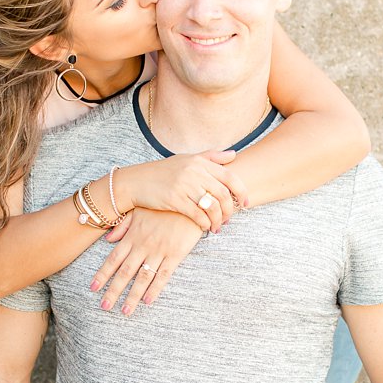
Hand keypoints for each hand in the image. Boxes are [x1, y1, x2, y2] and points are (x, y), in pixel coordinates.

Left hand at [91, 209, 205, 314]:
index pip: (113, 259)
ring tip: (125, 311)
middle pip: (125, 272)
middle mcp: (143, 246)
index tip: (93, 288)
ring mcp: (159, 251)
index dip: (103, 274)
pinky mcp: (175, 254)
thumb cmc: (163, 204)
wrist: (190, 201)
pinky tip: (147, 301)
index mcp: (133, 236)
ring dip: (132, 296)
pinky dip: (155, 289)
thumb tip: (108, 239)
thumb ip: (123, 225)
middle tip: (104, 307)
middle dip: (114, 291)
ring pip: (142, 277)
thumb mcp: (139, 210)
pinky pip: (163, 275)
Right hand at [116, 152, 249, 233]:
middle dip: (230, 211)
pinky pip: (197, 215)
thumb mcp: (187, 159)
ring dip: (218, 220)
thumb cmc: (164, 171)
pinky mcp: (175, 199)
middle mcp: (194, 172)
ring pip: (212, 207)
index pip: (230, 177)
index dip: (242, 192)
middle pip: (223, 195)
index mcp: (200, 162)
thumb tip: (234, 154)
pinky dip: (205, 224)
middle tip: (228, 220)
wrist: (137, 181)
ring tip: (217, 227)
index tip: (246, 204)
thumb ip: (211, 157)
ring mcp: (184, 185)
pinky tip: (205, 228)